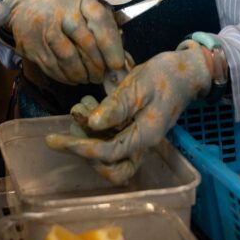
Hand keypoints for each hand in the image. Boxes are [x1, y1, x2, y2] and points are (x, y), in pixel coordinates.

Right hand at [4, 0, 124, 84]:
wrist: (25, 8)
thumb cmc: (63, 10)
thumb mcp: (82, 5)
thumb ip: (102, 24)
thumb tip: (122, 55)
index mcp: (78, 0)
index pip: (99, 19)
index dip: (111, 43)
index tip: (117, 63)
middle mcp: (60, 13)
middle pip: (85, 42)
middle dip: (98, 64)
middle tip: (104, 75)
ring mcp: (45, 30)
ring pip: (69, 59)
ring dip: (83, 74)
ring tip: (90, 78)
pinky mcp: (33, 47)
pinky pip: (54, 68)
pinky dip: (67, 77)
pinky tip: (75, 77)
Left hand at [46, 41, 211, 183]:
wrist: (186, 70)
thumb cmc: (164, 76)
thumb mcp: (138, 87)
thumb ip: (116, 107)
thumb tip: (92, 123)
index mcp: (145, 137)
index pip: (107, 153)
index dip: (79, 147)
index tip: (54, 140)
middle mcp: (142, 144)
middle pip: (113, 169)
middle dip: (87, 155)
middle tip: (68, 132)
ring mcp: (139, 137)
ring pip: (110, 156)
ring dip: (90, 138)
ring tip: (79, 108)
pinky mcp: (135, 128)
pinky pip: (112, 138)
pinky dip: (96, 127)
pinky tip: (89, 104)